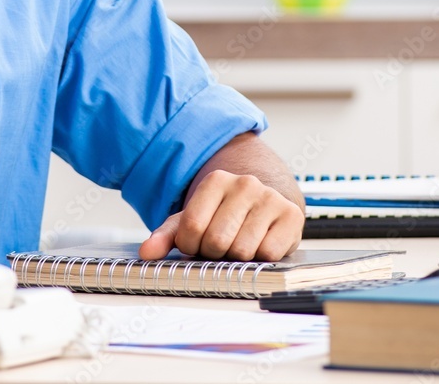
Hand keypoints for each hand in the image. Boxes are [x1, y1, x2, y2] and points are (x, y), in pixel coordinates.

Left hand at [138, 170, 303, 261]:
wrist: (267, 206)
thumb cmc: (225, 216)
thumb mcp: (194, 219)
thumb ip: (167, 235)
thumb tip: (147, 253)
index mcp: (216, 180)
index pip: (192, 227)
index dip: (191, 245)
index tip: (196, 244)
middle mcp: (244, 183)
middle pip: (216, 240)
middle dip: (213, 253)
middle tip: (219, 248)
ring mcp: (269, 198)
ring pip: (243, 250)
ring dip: (237, 258)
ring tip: (238, 245)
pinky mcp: (291, 216)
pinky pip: (269, 254)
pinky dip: (261, 259)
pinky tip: (260, 245)